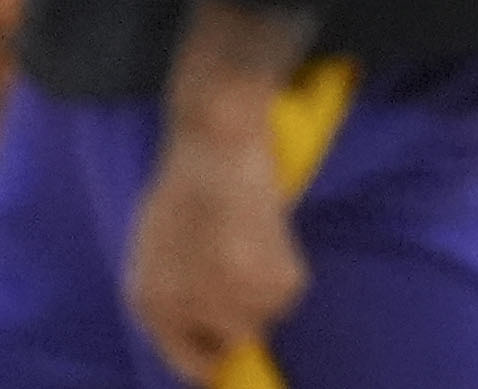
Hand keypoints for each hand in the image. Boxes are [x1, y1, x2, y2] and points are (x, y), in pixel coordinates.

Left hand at [125, 118, 306, 384]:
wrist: (215, 150)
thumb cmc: (182, 192)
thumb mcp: (155, 257)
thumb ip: (172, 298)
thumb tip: (203, 330)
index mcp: (154, 306)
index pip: (188, 361)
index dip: (209, 353)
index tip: (226, 343)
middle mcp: (191, 314)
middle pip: (233, 339)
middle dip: (239, 314)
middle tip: (239, 273)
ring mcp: (234, 299)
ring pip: (264, 315)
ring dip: (262, 288)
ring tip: (250, 246)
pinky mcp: (276, 280)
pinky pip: (288, 292)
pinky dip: (283, 269)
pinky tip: (266, 236)